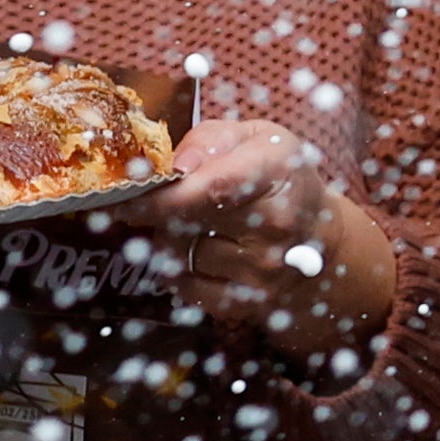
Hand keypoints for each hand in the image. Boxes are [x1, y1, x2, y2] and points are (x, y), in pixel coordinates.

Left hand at [148, 117, 398, 358]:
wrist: (320, 237)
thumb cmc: (278, 179)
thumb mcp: (255, 138)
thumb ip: (210, 141)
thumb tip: (173, 169)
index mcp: (276, 170)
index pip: (211, 187)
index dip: (160, 194)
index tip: (119, 197)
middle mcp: (276, 224)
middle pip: (184, 222)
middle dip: (157, 211)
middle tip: (155, 200)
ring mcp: (265, 269)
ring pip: (179, 255)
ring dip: (171, 240)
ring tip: (196, 226)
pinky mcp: (251, 302)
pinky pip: (185, 288)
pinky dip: (179, 271)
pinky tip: (199, 256)